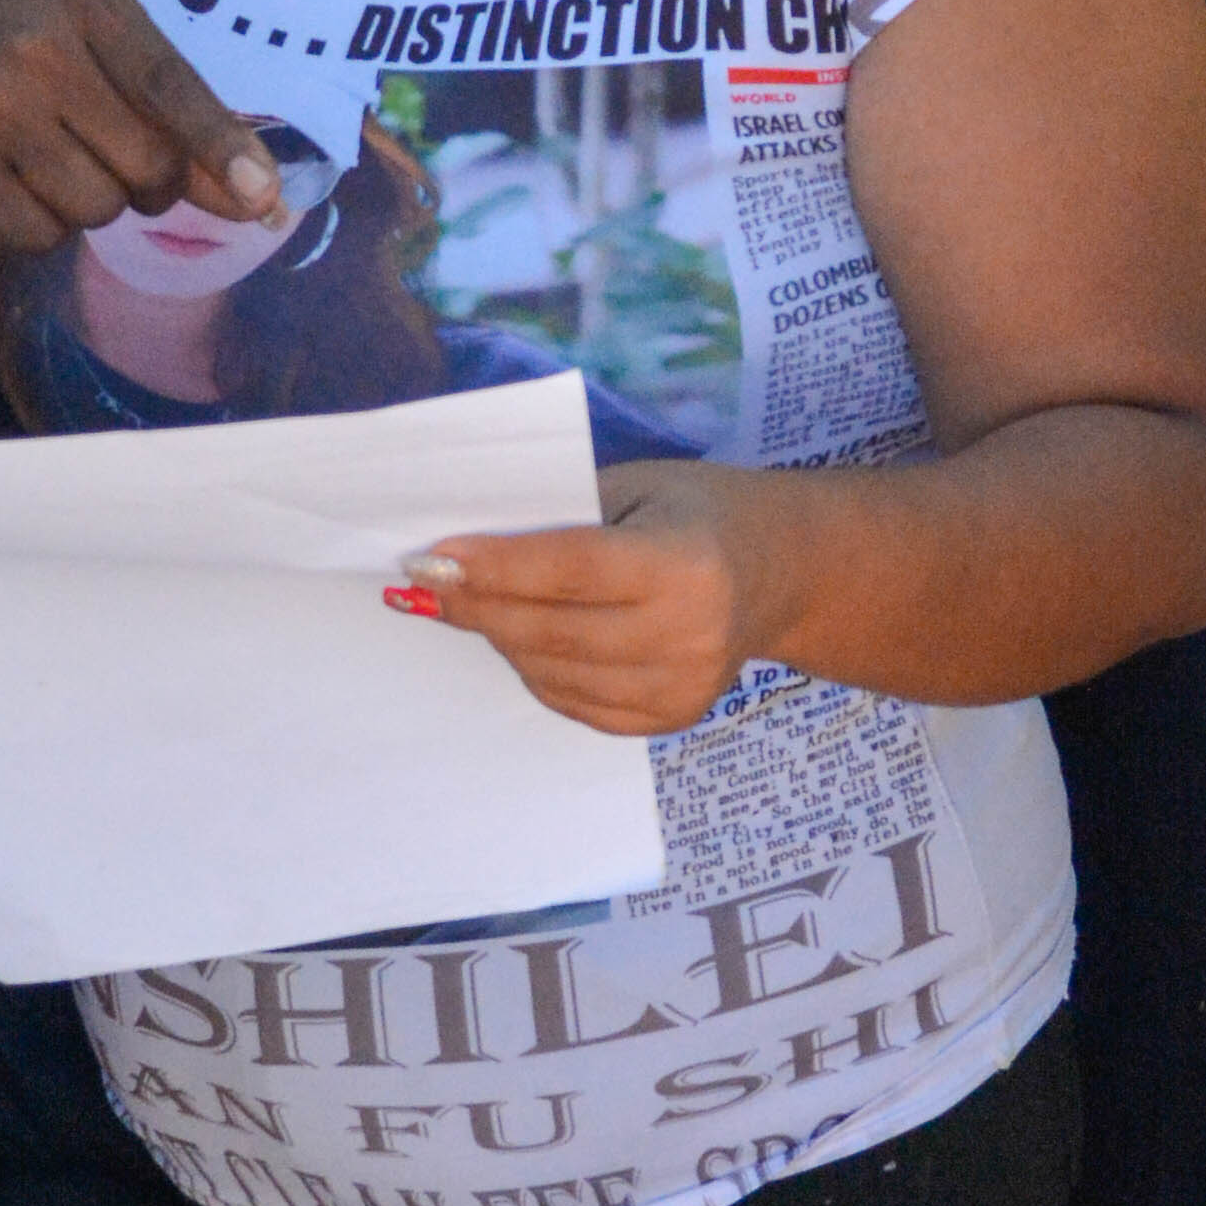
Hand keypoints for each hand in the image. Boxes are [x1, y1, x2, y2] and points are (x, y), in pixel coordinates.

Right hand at [0, 0, 277, 252]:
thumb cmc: (10, 41)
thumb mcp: (89, 37)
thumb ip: (169, 107)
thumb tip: (253, 194)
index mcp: (84, 0)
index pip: (169, 84)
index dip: (219, 144)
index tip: (264, 195)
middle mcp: (37, 49)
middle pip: (145, 166)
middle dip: (150, 183)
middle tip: (114, 156)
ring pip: (97, 208)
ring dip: (93, 203)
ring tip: (51, 157)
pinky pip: (42, 234)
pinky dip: (44, 225)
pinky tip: (15, 180)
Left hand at [398, 462, 778, 737]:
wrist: (777, 572)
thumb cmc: (694, 513)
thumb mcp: (636, 488)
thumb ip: (562, 518)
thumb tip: (464, 553)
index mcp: (684, 563)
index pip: (569, 570)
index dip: (494, 567)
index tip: (430, 560)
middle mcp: (689, 633)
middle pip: (552, 631)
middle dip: (477, 608)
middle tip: (427, 587)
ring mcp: (683, 686)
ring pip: (554, 674)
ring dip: (502, 640)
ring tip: (477, 607)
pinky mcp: (672, 717)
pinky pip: (576, 704)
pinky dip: (538, 672)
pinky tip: (527, 640)